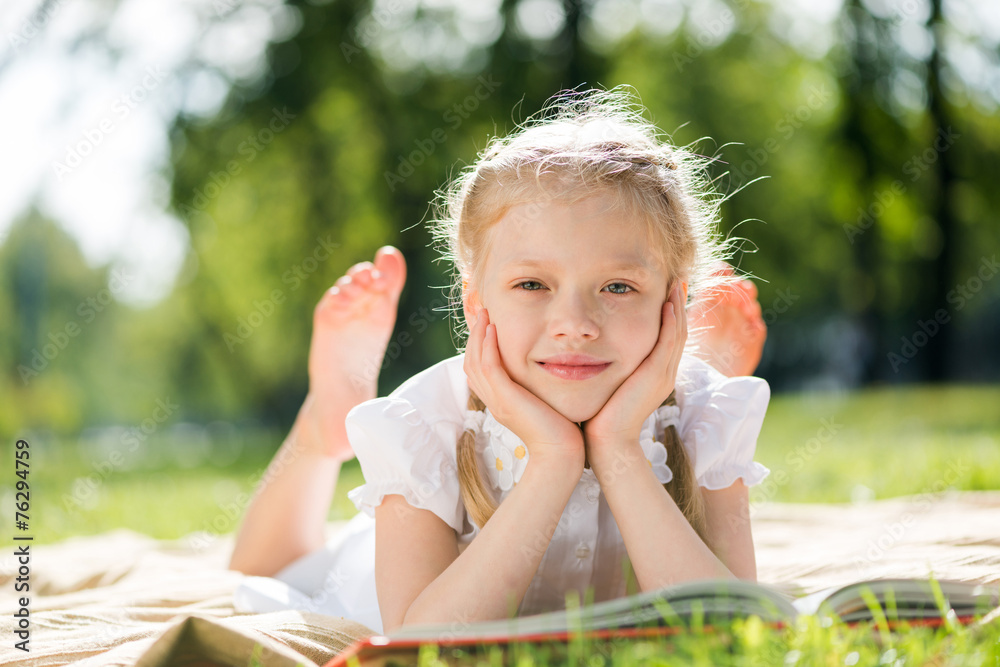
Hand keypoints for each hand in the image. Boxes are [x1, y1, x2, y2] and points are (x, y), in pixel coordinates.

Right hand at [464, 306, 584, 470]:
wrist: (561, 454)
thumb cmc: (561, 432)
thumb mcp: (544, 404)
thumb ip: (538, 389)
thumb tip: (549, 372)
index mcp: (500, 402)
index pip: (478, 371)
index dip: (478, 347)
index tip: (487, 326)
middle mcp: (494, 401)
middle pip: (471, 363)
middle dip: (475, 337)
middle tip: (483, 314)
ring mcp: (497, 401)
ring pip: (475, 362)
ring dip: (479, 335)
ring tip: (485, 314)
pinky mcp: (506, 399)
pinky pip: (489, 367)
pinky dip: (488, 347)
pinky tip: (492, 330)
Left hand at [584, 282, 686, 462]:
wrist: (605, 441)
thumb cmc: (600, 414)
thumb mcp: (609, 382)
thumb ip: (610, 365)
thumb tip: (594, 347)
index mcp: (655, 374)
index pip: (668, 336)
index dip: (670, 312)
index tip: (665, 289)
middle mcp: (664, 372)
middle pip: (678, 330)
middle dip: (678, 303)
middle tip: (677, 278)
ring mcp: (664, 374)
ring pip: (678, 333)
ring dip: (678, 306)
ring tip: (676, 283)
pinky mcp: (657, 376)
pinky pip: (668, 343)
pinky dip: (670, 322)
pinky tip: (667, 304)